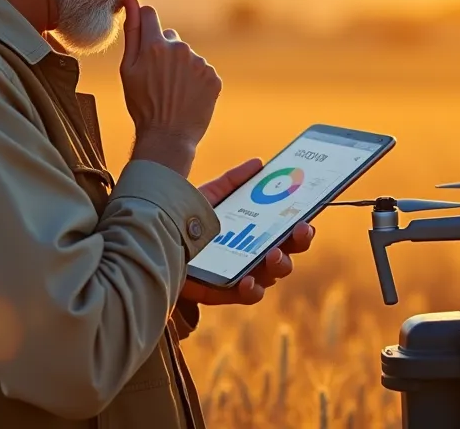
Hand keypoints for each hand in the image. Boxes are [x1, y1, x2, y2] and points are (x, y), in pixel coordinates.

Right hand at [121, 0, 221, 177]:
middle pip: (171, 38)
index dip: (146, 26)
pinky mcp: (213, 77)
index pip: (151, 16)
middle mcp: (180, 49)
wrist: (168, 137)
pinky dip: (196, 81)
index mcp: (155, 45)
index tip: (145, 43)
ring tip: (173, 92)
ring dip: (181, 68)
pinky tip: (187, 97)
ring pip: (187, 56)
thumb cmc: (142, 105)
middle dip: (164, 52)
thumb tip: (131, 0)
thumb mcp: (128, 70)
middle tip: (158, 81)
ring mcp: (199, 63)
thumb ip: (132, 32)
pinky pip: (202, 71)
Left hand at [180, 158, 316, 305]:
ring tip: (273, 254)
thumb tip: (258, 163)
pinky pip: (248, 295)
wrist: (153, 243)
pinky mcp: (225, 291)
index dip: (302, 227)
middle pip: (288, 252)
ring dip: (280, 264)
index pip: (288, 231)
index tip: (306, 217)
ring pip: (274, 274)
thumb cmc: (185, 221)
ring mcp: (242, 274)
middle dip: (298, 242)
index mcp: (257, 233)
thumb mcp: (209, 197)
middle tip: (297, 230)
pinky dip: (252, 289)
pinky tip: (248, 279)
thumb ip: (232, 181)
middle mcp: (255, 255)